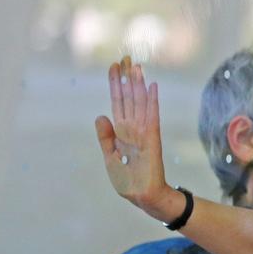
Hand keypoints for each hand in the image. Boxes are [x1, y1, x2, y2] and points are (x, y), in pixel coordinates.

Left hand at [95, 56, 170, 213]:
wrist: (143, 196)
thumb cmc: (128, 180)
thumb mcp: (110, 157)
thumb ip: (105, 137)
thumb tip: (100, 115)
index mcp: (121, 132)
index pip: (118, 102)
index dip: (115, 85)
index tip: (114, 67)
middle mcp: (133, 128)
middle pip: (129, 97)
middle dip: (127, 78)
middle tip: (126, 57)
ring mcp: (143, 132)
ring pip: (139, 102)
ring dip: (138, 84)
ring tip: (136, 66)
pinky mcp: (152, 139)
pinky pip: (152, 116)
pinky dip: (152, 102)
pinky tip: (153, 87)